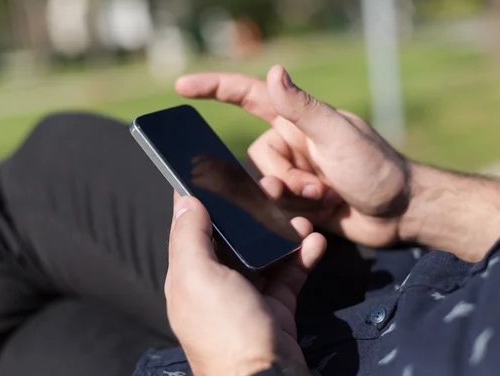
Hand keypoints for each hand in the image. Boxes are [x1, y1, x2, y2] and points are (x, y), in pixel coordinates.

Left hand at [165, 193, 325, 375]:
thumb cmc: (225, 328)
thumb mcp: (198, 277)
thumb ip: (190, 236)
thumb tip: (184, 199)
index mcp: (189, 275)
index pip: (193, 227)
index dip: (206, 199)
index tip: (221, 172)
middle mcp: (215, 284)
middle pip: (233, 237)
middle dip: (252, 212)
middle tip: (273, 188)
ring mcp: (246, 297)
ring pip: (264, 253)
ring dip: (282, 233)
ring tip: (301, 218)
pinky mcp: (274, 309)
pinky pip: (288, 275)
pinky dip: (301, 257)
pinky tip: (315, 242)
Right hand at [176, 66, 410, 247]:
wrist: (400, 213)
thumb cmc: (376, 167)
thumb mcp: (338, 135)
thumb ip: (303, 108)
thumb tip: (274, 70)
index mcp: (297, 119)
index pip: (247, 95)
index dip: (214, 88)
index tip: (182, 86)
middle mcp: (291, 143)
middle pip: (255, 157)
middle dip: (282, 178)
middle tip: (316, 190)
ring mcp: (294, 173)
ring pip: (262, 185)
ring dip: (291, 198)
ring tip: (323, 202)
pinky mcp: (298, 202)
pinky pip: (274, 207)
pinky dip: (292, 214)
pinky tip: (319, 216)